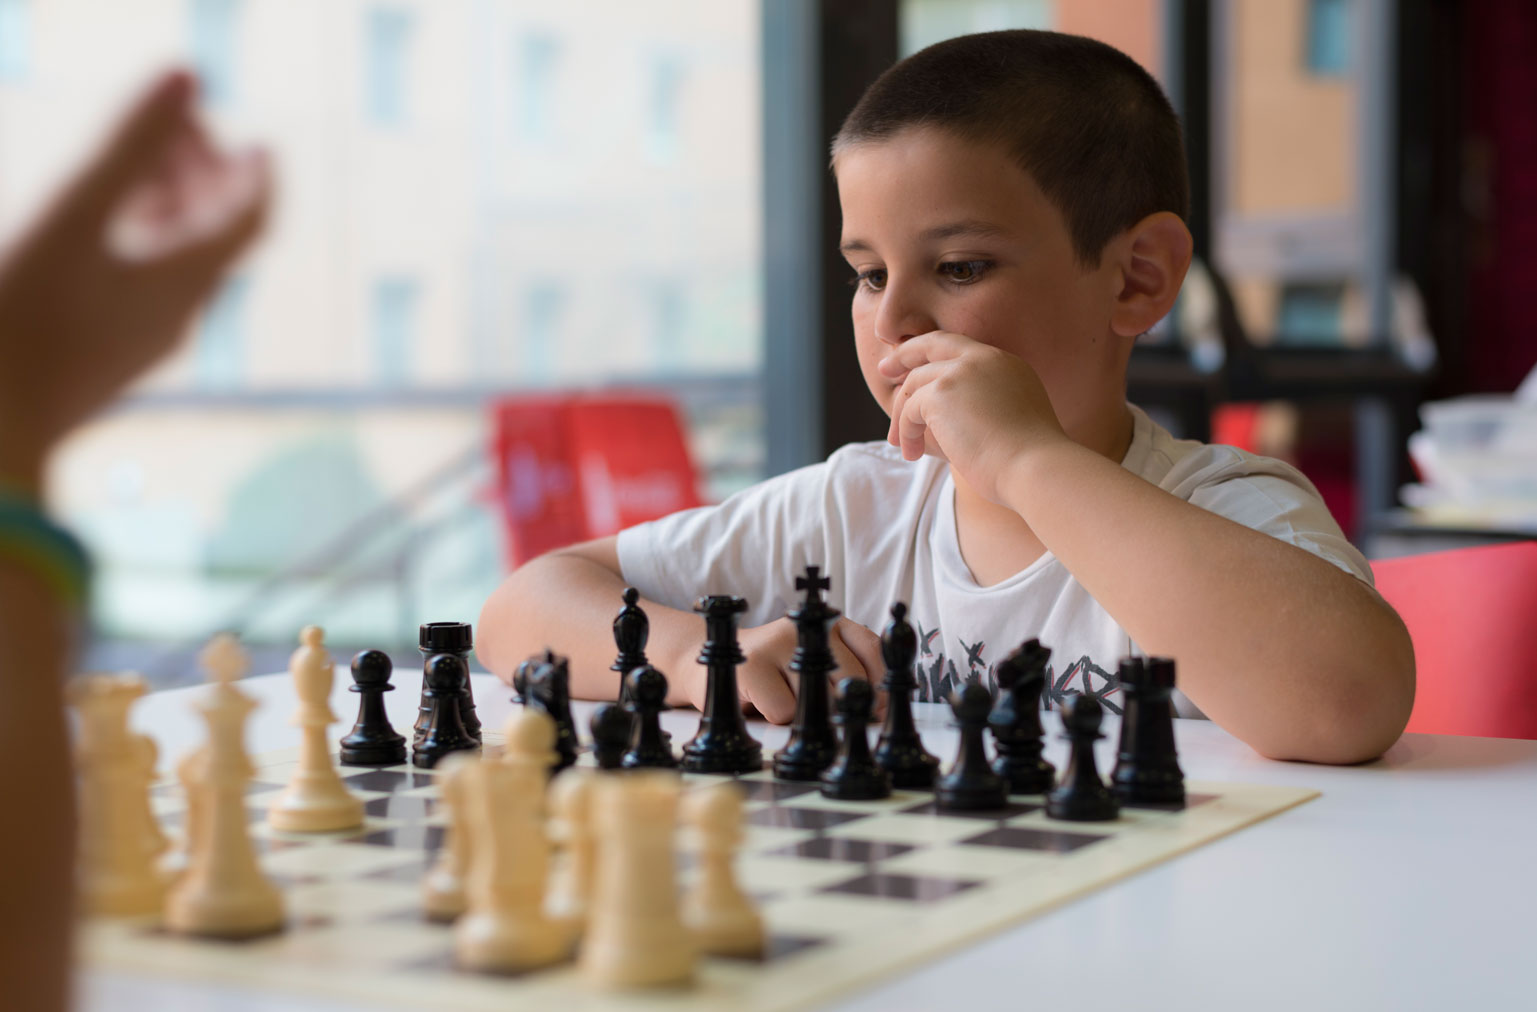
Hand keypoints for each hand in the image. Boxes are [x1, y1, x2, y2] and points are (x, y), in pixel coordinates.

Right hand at [0, 69, 270, 483]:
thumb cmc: (20, 317)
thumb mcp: (74, 216)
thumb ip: (131, 146)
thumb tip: (188, 73)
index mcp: (186, 281)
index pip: (251, 220)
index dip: (258, 176)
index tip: (259, 142)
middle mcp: (178, 315)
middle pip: (216, 238)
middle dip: (206, 179)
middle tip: (184, 130)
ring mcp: (141, 343)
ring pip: (178, 265)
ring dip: (170, 211)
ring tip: (145, 167)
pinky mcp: (103, 361)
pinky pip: (143, 292)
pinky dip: (139, 247)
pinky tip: (102, 234)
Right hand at [702, 616, 885, 724]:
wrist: (710, 664)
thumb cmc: (776, 673)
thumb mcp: (816, 664)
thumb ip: (852, 678)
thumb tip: (883, 710)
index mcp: (829, 622)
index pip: (872, 651)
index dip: (879, 687)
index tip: (877, 709)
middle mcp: (807, 626)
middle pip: (849, 680)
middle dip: (841, 708)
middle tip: (820, 711)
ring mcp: (778, 643)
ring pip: (818, 699)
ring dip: (806, 715)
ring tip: (784, 698)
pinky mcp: (752, 668)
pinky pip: (785, 712)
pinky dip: (779, 719)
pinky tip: (763, 702)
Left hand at [878, 331, 1070, 504]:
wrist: (1034, 468)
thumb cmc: (1025, 462)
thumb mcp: (1007, 423)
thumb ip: (974, 409)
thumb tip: (929, 419)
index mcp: (1005, 364)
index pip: (959, 346)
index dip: (932, 351)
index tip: (912, 361)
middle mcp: (983, 359)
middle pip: (930, 346)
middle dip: (903, 355)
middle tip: (884, 370)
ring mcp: (961, 371)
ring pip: (914, 385)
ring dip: (903, 417)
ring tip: (904, 446)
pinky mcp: (941, 392)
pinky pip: (909, 409)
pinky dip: (906, 432)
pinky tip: (913, 453)